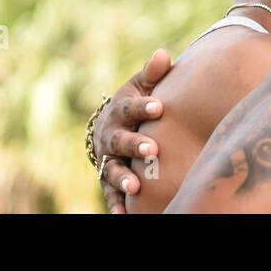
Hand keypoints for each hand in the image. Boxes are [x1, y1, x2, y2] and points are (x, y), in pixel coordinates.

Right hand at [91, 48, 172, 212]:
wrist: (110, 126)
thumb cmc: (136, 103)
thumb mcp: (141, 85)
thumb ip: (153, 73)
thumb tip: (163, 54)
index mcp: (120, 110)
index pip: (130, 108)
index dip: (143, 107)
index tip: (159, 106)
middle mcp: (110, 136)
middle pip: (120, 141)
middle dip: (134, 145)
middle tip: (151, 149)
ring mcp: (107, 159)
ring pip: (112, 170)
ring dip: (123, 179)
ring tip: (136, 188)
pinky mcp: (108, 180)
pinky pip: (110, 195)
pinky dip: (116, 205)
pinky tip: (124, 216)